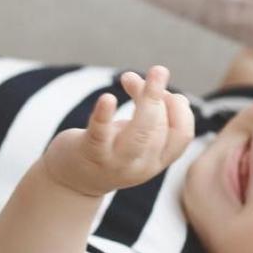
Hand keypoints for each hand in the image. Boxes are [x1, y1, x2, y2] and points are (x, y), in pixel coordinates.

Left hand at [42, 66, 193, 196]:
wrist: (71, 181)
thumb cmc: (109, 150)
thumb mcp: (135, 135)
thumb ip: (152, 113)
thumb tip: (167, 83)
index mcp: (157, 161)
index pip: (182, 134)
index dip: (179, 108)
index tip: (164, 91)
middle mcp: (141, 166)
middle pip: (160, 128)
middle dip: (158, 96)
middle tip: (157, 70)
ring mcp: (115, 162)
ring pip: (139, 132)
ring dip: (144, 99)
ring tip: (133, 76)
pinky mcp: (89, 153)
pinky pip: (100, 134)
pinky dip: (104, 115)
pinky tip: (107, 98)